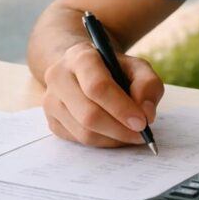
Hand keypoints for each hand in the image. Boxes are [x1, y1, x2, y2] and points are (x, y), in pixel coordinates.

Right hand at [41, 41, 163, 146]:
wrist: (83, 69)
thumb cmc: (113, 68)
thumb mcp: (136, 67)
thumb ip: (147, 84)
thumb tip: (146, 113)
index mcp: (79, 57)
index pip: (97, 86)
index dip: (121, 108)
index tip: (142, 122)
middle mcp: (58, 77)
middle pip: (88, 114)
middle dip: (119, 129)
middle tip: (141, 133)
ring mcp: (51, 101)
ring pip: (83, 132)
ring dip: (113, 139)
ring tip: (132, 134)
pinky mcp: (52, 121)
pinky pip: (79, 141)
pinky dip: (103, 142)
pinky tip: (116, 134)